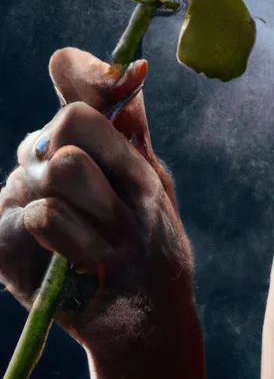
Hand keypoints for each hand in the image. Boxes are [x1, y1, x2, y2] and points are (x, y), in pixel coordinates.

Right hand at [0, 47, 196, 355]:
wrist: (142, 311)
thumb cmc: (152, 239)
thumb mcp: (150, 178)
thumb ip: (131, 126)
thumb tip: (134, 67)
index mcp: (82, 133)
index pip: (71, 73)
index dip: (89, 72)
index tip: (122, 81)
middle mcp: (42, 155)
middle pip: (69, 121)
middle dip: (113, 168)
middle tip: (126, 211)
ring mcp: (15, 194)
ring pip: (59, 170)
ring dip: (102, 214)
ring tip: (109, 244)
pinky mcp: (0, 237)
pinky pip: (40, 217)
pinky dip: (77, 244)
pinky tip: (82, 265)